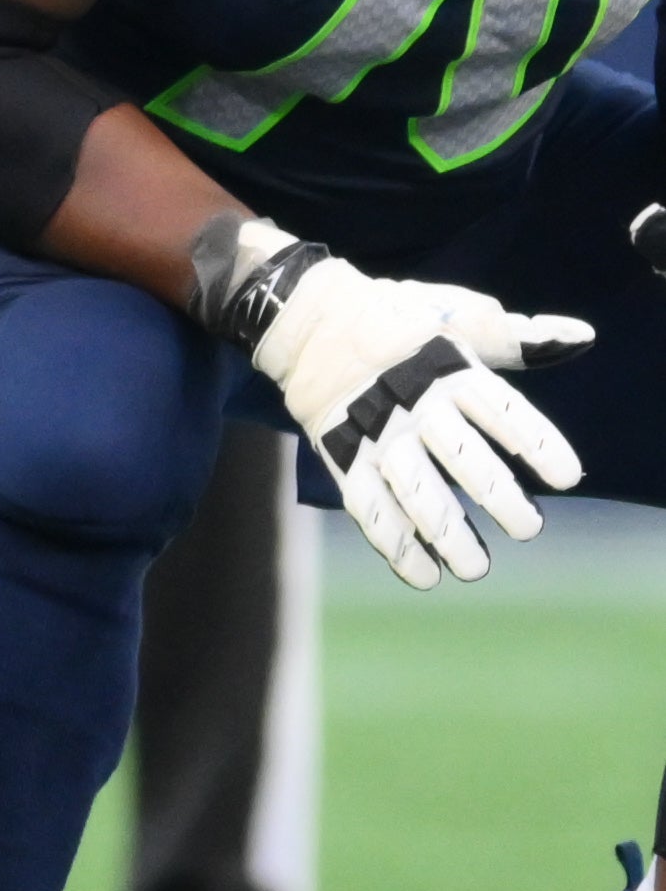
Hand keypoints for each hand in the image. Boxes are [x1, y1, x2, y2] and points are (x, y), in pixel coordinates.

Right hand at [235, 243, 587, 588]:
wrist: (309, 319)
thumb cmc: (399, 319)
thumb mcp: (458, 316)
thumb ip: (516, 339)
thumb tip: (581, 337)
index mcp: (450, 368)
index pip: (501, 410)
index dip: (535, 443)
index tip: (568, 478)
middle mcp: (414, 403)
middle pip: (461, 457)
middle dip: (497, 497)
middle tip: (528, 528)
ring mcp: (375, 433)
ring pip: (415, 491)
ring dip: (446, 533)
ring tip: (475, 567)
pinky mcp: (343, 456)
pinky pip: (368, 507)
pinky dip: (394, 545)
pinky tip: (425, 574)